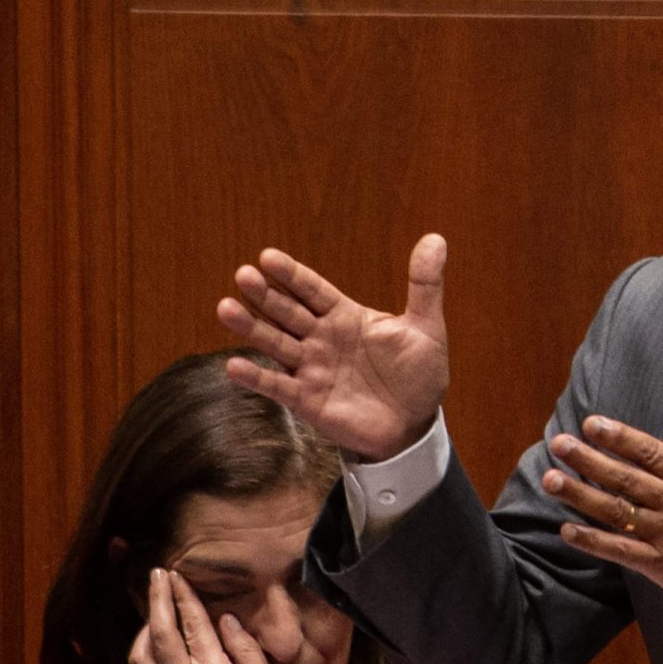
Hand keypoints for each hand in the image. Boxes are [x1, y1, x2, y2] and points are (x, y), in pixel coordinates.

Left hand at [129, 569, 288, 663]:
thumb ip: (246, 651)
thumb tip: (226, 620)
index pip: (194, 624)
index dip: (184, 596)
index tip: (177, 575)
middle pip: (161, 631)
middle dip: (157, 599)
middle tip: (156, 576)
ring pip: (141, 655)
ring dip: (144, 628)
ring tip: (154, 611)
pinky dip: (141, 659)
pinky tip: (152, 651)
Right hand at [216, 237, 448, 460]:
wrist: (415, 424)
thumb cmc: (418, 374)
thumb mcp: (426, 327)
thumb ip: (424, 285)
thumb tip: (436, 239)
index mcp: (345, 316)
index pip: (312, 290)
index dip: (292, 275)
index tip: (267, 257)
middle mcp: (322, 339)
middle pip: (287, 312)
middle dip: (265, 295)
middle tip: (243, 275)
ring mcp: (312, 369)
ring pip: (275, 344)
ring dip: (251, 327)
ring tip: (225, 308)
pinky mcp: (308, 401)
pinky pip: (278, 387)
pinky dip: (257, 378)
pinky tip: (234, 365)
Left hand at [541, 381, 662, 626]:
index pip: (651, 452)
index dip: (620, 437)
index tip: (591, 424)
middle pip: (625, 478)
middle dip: (588, 460)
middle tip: (558, 444)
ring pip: (616, 512)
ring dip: (580, 495)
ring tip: (550, 480)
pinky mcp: (660, 565)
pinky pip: (621, 551)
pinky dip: (593, 541)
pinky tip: (566, 530)